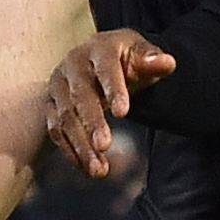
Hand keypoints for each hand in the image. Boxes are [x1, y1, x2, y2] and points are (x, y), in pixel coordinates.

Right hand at [43, 30, 173, 178]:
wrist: (95, 60)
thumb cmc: (125, 59)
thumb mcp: (140, 55)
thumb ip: (152, 61)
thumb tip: (168, 62)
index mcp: (98, 49)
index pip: (106, 69)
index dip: (113, 90)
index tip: (123, 113)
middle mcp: (73, 65)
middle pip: (80, 95)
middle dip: (92, 122)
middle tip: (105, 146)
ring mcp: (58, 86)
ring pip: (65, 117)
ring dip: (81, 145)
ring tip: (99, 170)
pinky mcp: (51, 105)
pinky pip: (56, 131)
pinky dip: (71, 151)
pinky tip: (87, 168)